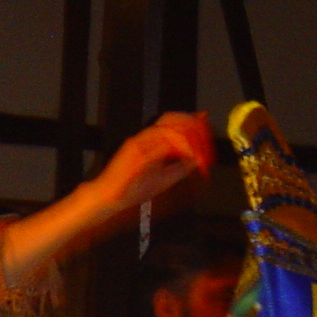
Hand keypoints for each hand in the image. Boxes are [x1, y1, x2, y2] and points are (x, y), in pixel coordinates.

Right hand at [89, 112, 214, 216]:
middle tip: (207, 144)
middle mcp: (145, 136)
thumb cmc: (133, 189)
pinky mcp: (136, 149)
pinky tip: (189, 157)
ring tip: (200, 153)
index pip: (174, 121)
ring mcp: (140, 141)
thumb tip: (199, 159)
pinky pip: (163, 142)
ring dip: (189, 138)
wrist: (109, 197)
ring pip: (169, 128)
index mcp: (151, 140)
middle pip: (173, 118)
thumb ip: (181, 167)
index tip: (206, 133)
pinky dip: (180, 147)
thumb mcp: (164, 178)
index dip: (192, 123)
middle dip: (194, 128)